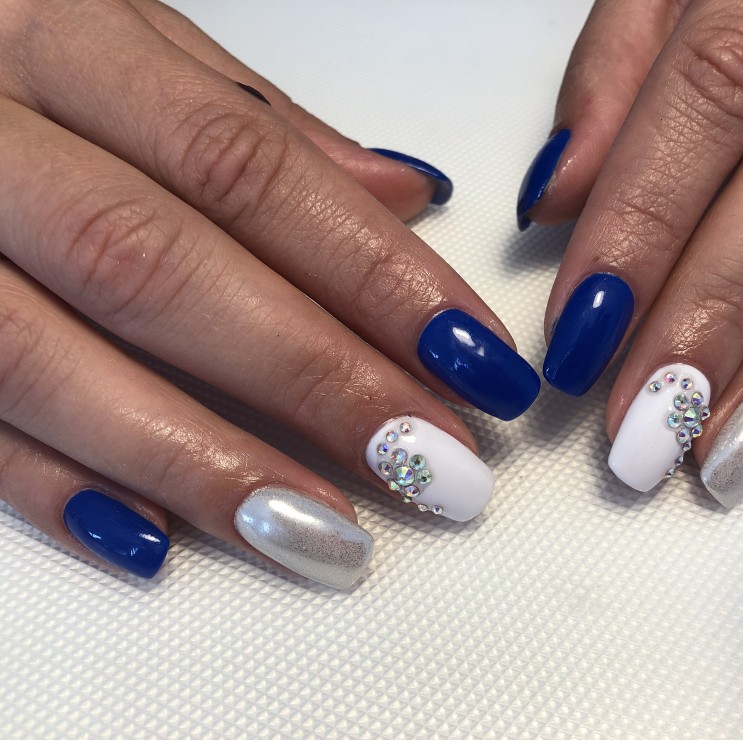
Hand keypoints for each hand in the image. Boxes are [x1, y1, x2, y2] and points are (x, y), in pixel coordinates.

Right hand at [0, 0, 539, 585]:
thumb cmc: (3, 46)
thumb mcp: (120, 36)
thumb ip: (253, 121)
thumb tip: (404, 193)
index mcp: (58, 39)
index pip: (249, 168)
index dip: (372, 272)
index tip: (473, 360)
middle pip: (162, 268)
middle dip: (311, 381)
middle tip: (429, 464)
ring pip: (47, 361)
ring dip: (199, 460)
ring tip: (323, 535)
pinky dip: (55, 484)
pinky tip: (156, 541)